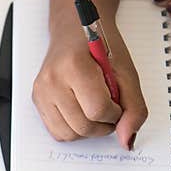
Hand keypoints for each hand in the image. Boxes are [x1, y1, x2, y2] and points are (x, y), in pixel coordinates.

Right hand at [32, 22, 147, 149]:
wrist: (74, 30)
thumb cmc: (99, 46)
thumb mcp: (126, 71)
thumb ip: (133, 107)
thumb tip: (127, 140)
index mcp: (74, 65)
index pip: (98, 109)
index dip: (116, 113)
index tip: (118, 104)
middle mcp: (52, 80)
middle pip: (83, 126)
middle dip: (103, 125)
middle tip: (110, 110)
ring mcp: (41, 92)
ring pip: (69, 134)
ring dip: (88, 130)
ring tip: (96, 112)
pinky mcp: (37, 100)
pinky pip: (57, 132)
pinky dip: (73, 129)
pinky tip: (82, 113)